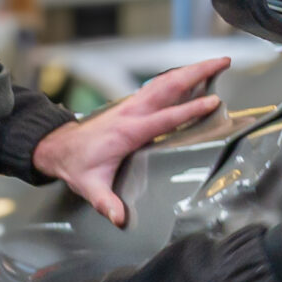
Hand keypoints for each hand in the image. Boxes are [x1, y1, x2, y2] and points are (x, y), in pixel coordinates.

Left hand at [31, 56, 232, 226]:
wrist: (58, 148)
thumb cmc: (77, 166)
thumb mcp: (90, 188)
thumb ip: (106, 202)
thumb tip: (119, 218)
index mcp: (128, 131)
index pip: (165, 118)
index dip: (190, 110)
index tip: (212, 101)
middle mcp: (132, 112)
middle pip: (170, 86)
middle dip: (198, 72)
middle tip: (223, 62)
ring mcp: (132, 105)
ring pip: (166, 81)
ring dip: (191, 70)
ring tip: (216, 63)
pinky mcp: (131, 105)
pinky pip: (159, 86)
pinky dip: (178, 78)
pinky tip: (192, 76)